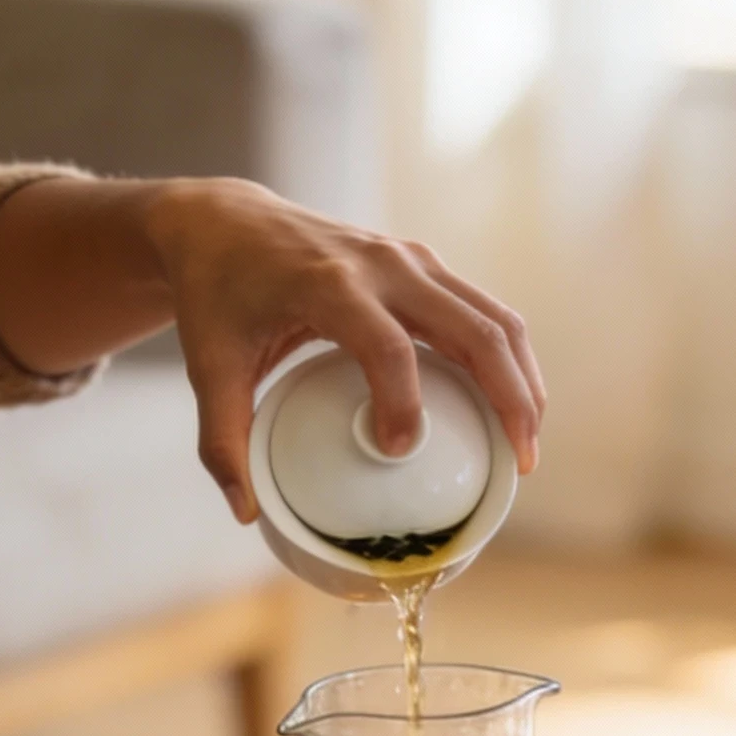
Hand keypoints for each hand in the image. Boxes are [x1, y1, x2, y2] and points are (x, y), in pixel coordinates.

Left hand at [141, 177, 543, 520]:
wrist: (226, 222)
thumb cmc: (217, 293)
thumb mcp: (207, 366)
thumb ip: (221, 440)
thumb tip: (246, 512)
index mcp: (328, 283)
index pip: (386, 344)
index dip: (402, 402)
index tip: (398, 452)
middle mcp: (382, 265)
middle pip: (472, 328)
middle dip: (507, 396)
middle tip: (520, 463)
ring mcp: (411, 259)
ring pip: (494, 316)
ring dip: (522, 379)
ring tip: (527, 443)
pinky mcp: (423, 265)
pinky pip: (483, 311)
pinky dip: (506, 359)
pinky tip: (508, 406)